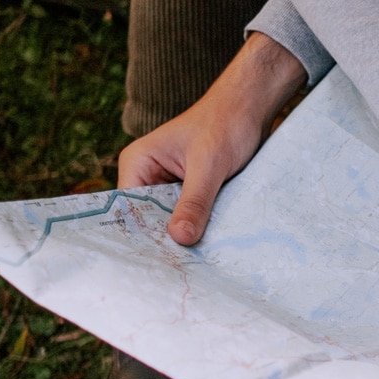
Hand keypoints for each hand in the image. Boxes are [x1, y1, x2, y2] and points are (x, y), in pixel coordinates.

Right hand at [118, 33, 306, 244]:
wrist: (250, 108)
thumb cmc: (225, 124)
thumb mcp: (208, 166)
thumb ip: (194, 202)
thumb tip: (180, 239)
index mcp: (138, 163)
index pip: (128, 210)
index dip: (143, 236)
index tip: (158, 263)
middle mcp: (147, 175)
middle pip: (149, 220)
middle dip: (165, 240)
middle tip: (179, 271)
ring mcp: (169, 185)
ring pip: (171, 220)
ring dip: (184, 235)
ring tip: (194, 264)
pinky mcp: (190, 190)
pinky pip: (189, 215)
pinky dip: (198, 227)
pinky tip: (207, 248)